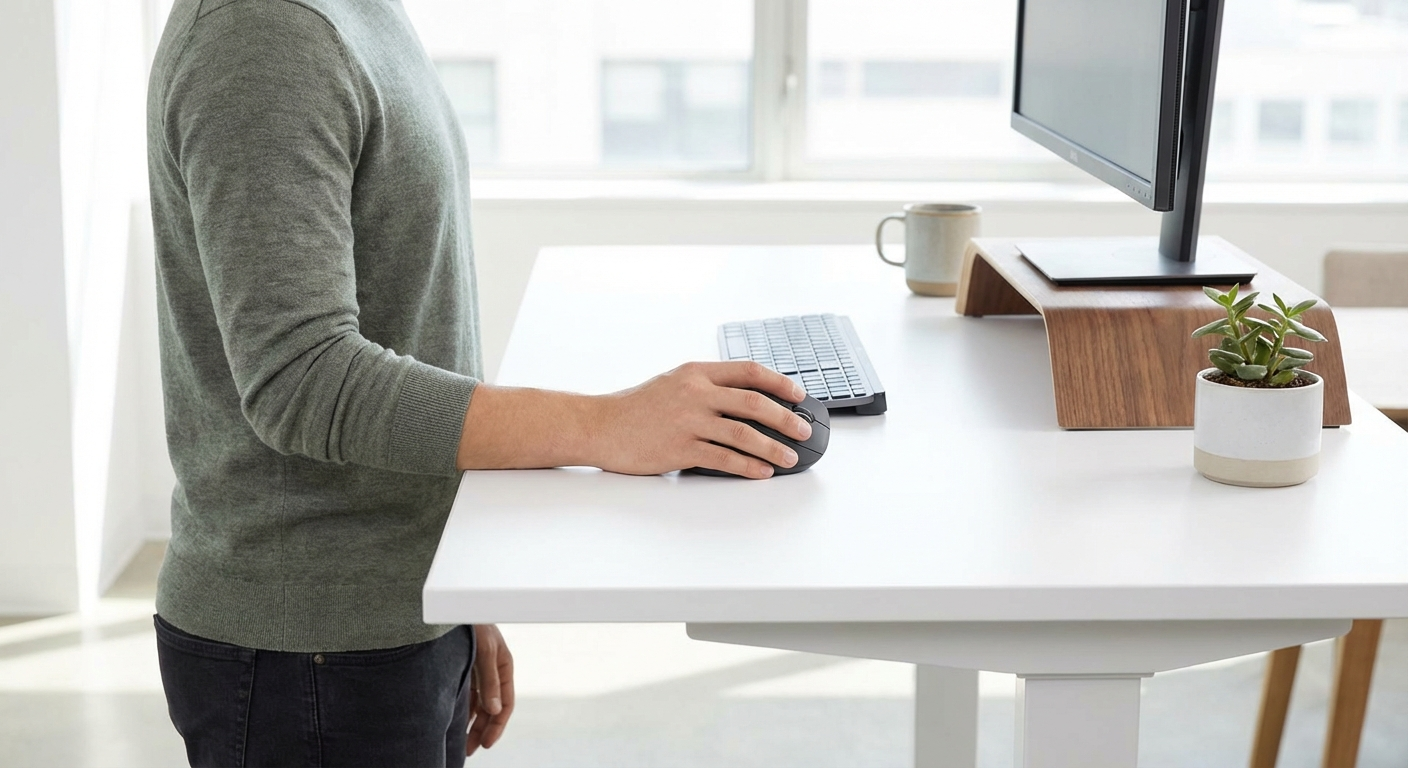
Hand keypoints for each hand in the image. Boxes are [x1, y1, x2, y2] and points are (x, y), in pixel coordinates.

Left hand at [466, 624, 513, 756]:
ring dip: (472, 723)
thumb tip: (494, 709)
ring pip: (478, 703)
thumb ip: (489, 680)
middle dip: (483, 730)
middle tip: (470, 750)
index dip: (497, 726)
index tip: (485, 744)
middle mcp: (492, 669)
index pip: (506, 704)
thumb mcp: (484, 649)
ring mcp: (478, 668)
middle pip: (492, 707)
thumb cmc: (474, 620)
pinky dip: (463, 709)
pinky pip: (466, 693)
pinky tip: (455, 721)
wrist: (455, 601)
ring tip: (462, 742)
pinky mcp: (464, 665)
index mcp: (503, 665)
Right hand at [588, 361, 812, 478]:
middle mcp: (695, 392)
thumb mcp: (672, 383)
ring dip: (773, 447)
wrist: (599, 426)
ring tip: (789, 458)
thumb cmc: (635, 408)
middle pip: (754, 402)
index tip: (799, 395)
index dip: (779, 382)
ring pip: (744, 433)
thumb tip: (748, 401)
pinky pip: (724, 458)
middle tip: (803, 430)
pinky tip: (762, 472)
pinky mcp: (680, 448)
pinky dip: (748, 466)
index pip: (748, 371)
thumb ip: (706, 387)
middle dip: (785, 418)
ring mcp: (688, 421)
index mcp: (696, 372)